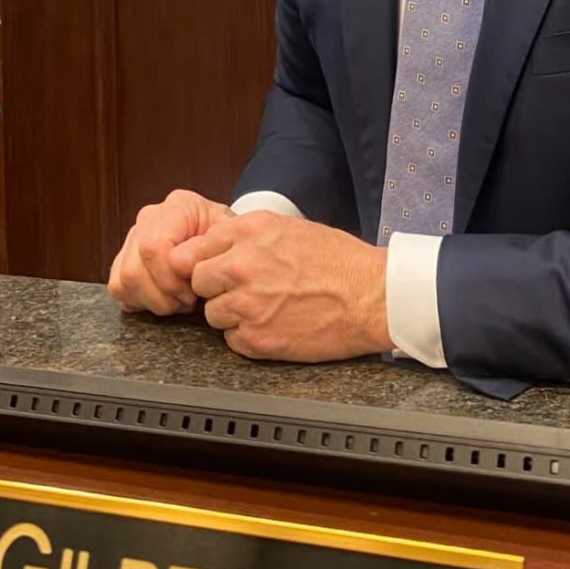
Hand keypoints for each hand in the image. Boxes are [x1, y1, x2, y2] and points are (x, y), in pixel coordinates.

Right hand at [107, 189, 230, 314]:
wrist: (225, 243)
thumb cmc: (227, 241)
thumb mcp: (228, 240)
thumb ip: (204, 249)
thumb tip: (178, 263)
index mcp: (177, 207)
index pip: (153, 246)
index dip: (170, 278)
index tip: (194, 290)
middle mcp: (149, 218)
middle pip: (134, 270)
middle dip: (163, 295)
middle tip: (189, 300)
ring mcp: (133, 238)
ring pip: (123, 282)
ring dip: (154, 301)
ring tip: (180, 301)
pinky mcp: (125, 260)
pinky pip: (119, 288)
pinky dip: (141, 302)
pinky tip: (165, 298)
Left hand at [169, 212, 389, 362]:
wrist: (371, 296)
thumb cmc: (339, 261)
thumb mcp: (289, 228)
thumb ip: (248, 236)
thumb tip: (216, 247)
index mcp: (250, 231)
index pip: (198, 248)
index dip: (211, 261)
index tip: (221, 269)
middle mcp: (242, 265)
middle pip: (199, 282)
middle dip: (217, 287)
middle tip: (244, 290)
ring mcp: (247, 305)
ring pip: (213, 314)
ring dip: (232, 314)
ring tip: (265, 308)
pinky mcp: (257, 339)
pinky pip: (232, 340)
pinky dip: (248, 337)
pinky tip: (274, 325)